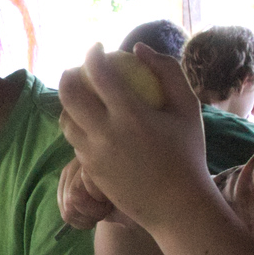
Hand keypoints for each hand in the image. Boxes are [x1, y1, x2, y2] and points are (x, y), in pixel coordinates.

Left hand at [57, 46, 217, 231]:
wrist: (178, 206)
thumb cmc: (188, 153)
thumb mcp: (188, 108)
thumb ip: (168, 71)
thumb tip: (138, 48)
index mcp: (131, 115)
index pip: (99, 72)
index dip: (93, 53)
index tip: (97, 48)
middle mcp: (106, 134)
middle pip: (69, 93)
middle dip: (69, 73)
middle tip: (80, 69)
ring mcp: (93, 155)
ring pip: (65, 119)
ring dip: (69, 102)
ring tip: (84, 95)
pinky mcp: (89, 171)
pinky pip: (74, 141)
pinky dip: (79, 126)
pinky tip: (90, 121)